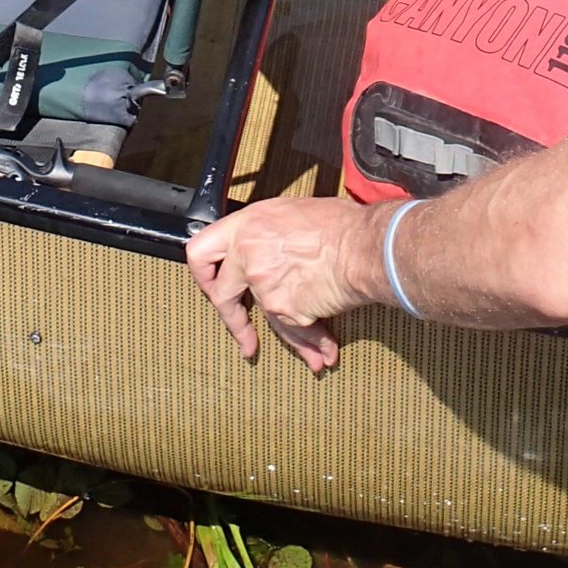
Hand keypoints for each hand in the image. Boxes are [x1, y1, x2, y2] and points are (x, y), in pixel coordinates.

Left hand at [184, 196, 381, 373]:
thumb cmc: (343, 224)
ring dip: (286, 341)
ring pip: (266, 320)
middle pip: (221, 295)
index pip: (201, 251)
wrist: (365, 246)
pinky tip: (324, 351)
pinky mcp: (283, 309)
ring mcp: (263, 284)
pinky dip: (312, 343)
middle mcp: (248, 255)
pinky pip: (295, 332)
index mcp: (248, 226)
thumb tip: (275, 246)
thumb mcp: (296, 214)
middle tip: (243, 334)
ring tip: (308, 353)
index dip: (204, 274)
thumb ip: (274, 234)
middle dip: (233, 321)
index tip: (212, 287)